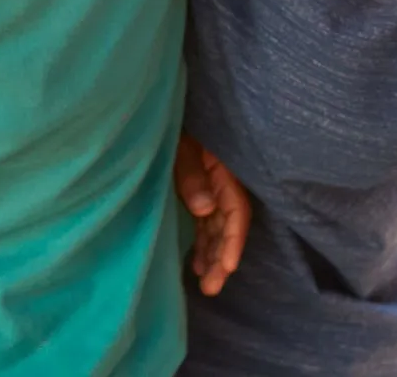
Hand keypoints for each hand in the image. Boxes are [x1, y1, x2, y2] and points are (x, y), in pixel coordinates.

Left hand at [176, 135, 250, 295]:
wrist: (161, 109)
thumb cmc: (175, 124)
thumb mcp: (181, 146)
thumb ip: (192, 175)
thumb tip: (206, 209)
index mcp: (224, 170)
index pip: (236, 211)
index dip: (234, 240)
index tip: (228, 266)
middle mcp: (221, 182)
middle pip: (228, 225)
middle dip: (222, 258)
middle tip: (212, 288)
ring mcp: (210, 187)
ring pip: (216, 227)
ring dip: (212, 254)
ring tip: (204, 281)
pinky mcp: (198, 189)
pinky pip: (205, 221)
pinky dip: (203, 242)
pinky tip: (196, 261)